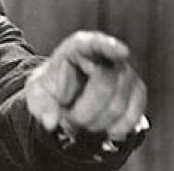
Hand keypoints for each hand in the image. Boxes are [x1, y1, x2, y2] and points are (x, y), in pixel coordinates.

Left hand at [24, 31, 146, 140]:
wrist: (66, 97)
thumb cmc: (52, 88)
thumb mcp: (36, 92)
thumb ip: (40, 104)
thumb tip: (50, 122)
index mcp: (78, 47)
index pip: (95, 43)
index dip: (109, 46)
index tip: (123, 52)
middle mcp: (106, 56)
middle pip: (104, 84)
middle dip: (84, 112)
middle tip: (69, 120)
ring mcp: (125, 73)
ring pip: (118, 104)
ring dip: (97, 123)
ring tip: (82, 122)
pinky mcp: (137, 92)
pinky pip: (134, 114)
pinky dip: (118, 129)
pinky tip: (105, 130)